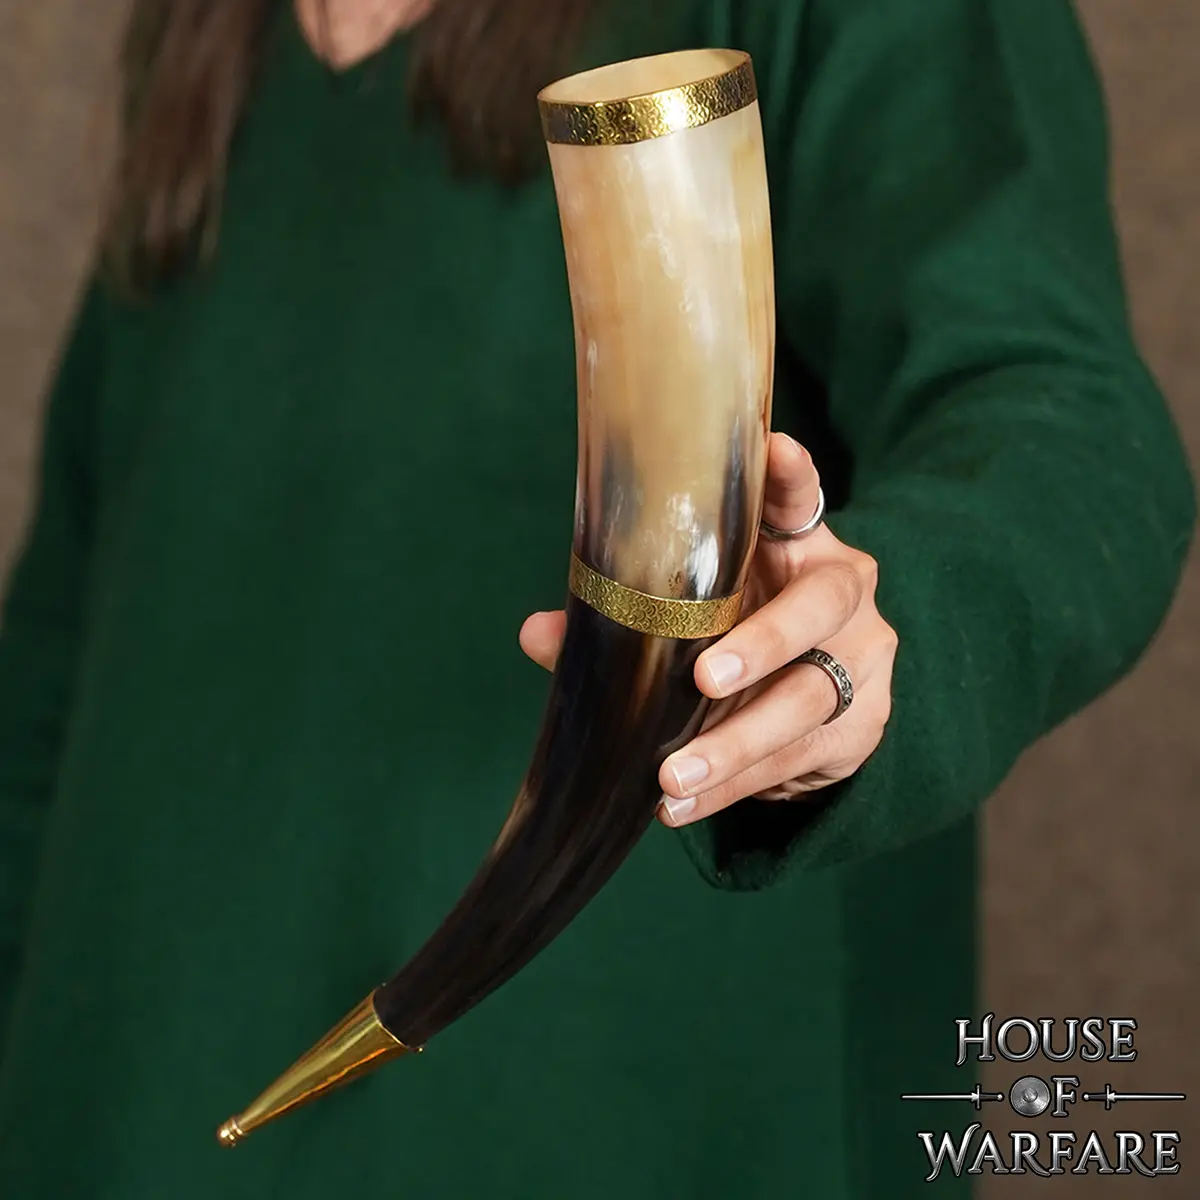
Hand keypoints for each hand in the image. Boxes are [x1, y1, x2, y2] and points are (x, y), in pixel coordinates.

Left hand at [519, 432, 897, 826]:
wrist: (820, 700)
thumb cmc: (740, 631)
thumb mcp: (696, 614)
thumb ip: (625, 620)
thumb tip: (537, 635)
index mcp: (797, 545)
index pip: (799, 499)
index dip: (790, 475)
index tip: (771, 448)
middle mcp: (841, 591)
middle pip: (816, 608)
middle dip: (762, 643)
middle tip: (705, 678)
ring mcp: (861, 658)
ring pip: (806, 700)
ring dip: (735, 743)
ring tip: (673, 778)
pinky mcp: (862, 723)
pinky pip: (796, 760)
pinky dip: (735, 787)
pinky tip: (682, 807)